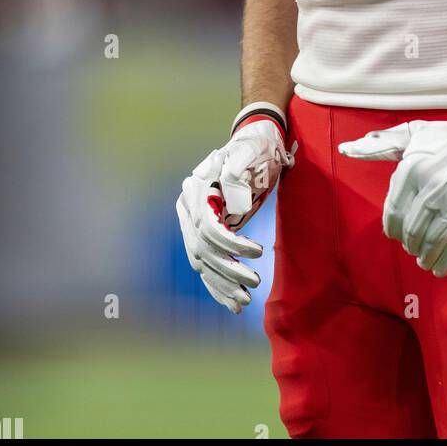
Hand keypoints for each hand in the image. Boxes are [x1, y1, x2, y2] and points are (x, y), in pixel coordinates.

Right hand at [176, 104, 294, 313]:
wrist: (256, 141)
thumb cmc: (254, 146)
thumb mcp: (249, 151)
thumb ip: (237, 169)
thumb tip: (233, 203)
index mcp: (196, 189)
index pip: (207, 225)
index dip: (230, 243)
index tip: (256, 252)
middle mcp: (189, 208)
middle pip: (203, 248)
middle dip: (228, 270)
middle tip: (255, 282)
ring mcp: (195, 222)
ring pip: (204, 262)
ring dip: (223, 284)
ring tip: (244, 303)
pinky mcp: (206, 233)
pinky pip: (208, 264)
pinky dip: (218, 285)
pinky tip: (232, 303)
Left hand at [339, 105, 446, 276]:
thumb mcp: (413, 136)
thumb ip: (380, 146)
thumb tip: (346, 149)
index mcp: (413, 170)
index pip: (394, 213)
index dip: (393, 229)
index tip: (395, 235)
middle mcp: (432, 188)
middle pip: (413, 231)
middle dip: (410, 244)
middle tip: (412, 248)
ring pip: (433, 242)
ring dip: (425, 256)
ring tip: (423, 261)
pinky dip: (446, 262)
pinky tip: (439, 267)